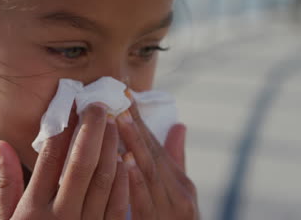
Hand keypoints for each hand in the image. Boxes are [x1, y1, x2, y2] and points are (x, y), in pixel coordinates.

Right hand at [0, 103, 129, 219]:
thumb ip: (5, 184)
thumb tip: (1, 144)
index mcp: (32, 210)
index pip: (51, 157)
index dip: (63, 126)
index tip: (71, 103)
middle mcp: (61, 217)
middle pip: (82, 163)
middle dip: (93, 129)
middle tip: (100, 104)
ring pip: (105, 180)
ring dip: (112, 148)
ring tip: (115, 122)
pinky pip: (118, 205)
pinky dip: (124, 179)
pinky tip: (126, 157)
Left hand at [116, 93, 198, 219]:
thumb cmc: (173, 219)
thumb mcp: (177, 191)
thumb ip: (175, 160)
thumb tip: (180, 125)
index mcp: (181, 181)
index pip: (157, 143)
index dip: (141, 119)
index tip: (125, 94)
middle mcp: (180, 192)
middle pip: (153, 152)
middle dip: (136, 124)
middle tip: (120, 98)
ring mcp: (172, 208)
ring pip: (150, 171)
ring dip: (135, 143)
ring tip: (121, 119)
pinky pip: (145, 201)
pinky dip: (137, 181)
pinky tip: (126, 161)